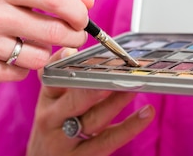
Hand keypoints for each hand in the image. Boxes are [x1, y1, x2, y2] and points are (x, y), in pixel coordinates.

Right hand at [0, 0, 92, 82]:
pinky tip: (16, 53)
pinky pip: (16, 74)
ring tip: (38, 42)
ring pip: (37, 58)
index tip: (82, 17)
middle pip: (50, 33)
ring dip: (47, 52)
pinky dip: (24, 67)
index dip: (76, 10)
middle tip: (74, 34)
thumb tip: (87, 0)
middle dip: (73, 36)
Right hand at [27, 49, 154, 155]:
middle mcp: (52, 120)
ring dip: (117, 101)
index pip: (52, 77)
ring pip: (94, 119)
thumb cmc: (53, 128)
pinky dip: (130, 127)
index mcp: (46, 100)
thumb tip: (72, 50)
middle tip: (116, 70)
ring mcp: (67, 141)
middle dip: (96, 84)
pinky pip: (108, 140)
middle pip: (75, 99)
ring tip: (135, 87)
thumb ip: (61, 77)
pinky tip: (147, 113)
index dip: (63, 63)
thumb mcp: (51, 103)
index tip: (76, 51)